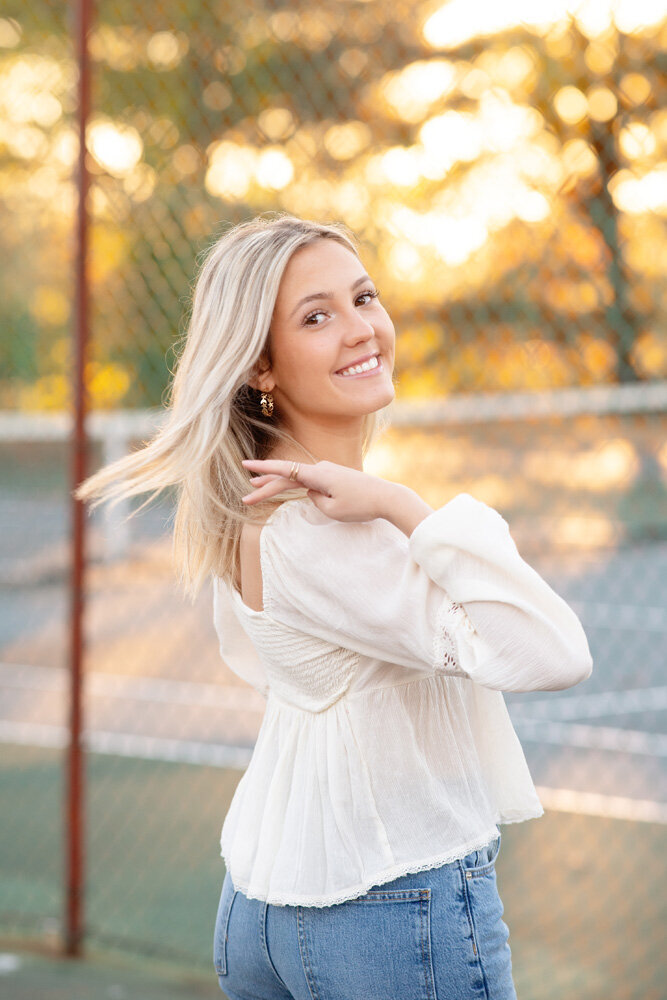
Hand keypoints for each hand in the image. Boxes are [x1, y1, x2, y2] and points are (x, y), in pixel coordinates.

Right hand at [240, 458, 402, 523]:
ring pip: (296, 478)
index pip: (284, 471)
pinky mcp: (333, 477)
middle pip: (286, 477)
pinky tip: (284, 489)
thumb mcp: (333, 510)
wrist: (387, 497)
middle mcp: (320, 469)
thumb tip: (311, 493)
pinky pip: (308, 481)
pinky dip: (293, 486)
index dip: (263, 469)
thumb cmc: (361, 505)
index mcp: (318, 475)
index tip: (245, 465)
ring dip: (277, 485)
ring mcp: (327, 471)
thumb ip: (316, 500)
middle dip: (265, 487)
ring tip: (257, 489)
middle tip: (246, 499)